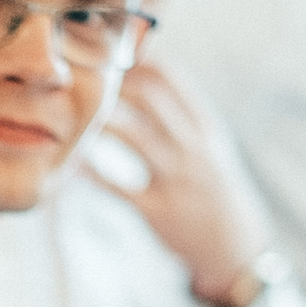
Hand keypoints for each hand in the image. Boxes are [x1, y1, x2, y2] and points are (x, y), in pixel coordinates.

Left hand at [91, 60, 272, 304]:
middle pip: (150, 96)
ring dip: (101, 121)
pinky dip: (92, 174)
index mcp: (205, 126)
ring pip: (135, 135)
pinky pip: (118, 187)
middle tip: (79, 81)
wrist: (234, 247)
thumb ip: (181, 114)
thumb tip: (145, 74)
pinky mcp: (158, 211)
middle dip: (112, 83)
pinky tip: (72, 164)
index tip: (105, 59)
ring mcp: (177, 178)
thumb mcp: (209, 146)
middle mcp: (194, 146)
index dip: (134, 62)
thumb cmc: (212, 190)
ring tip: (71, 114)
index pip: (170, 77)